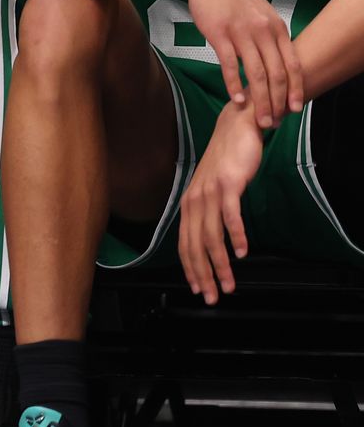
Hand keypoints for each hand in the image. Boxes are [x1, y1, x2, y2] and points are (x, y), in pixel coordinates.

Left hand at [179, 103, 263, 303]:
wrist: (237, 128)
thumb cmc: (227, 163)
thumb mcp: (213, 191)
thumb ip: (210, 214)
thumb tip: (213, 241)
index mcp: (189, 205)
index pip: (184, 244)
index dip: (190, 270)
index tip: (199, 290)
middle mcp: (194, 200)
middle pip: (194, 246)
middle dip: (202, 275)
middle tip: (212, 297)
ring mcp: (209, 192)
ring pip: (211, 236)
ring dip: (220, 264)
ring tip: (229, 285)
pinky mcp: (228, 184)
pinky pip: (230, 216)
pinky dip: (236, 236)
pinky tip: (242, 252)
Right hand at [185, 0, 303, 129]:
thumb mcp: (262, 15)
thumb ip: (271, 37)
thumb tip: (278, 62)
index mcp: (277, 29)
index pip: (293, 65)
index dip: (296, 90)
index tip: (295, 110)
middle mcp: (264, 32)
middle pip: (276, 74)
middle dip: (278, 102)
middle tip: (274, 122)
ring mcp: (242, 33)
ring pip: (256, 74)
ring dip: (260, 100)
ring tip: (258, 118)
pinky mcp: (220, 35)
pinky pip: (230, 64)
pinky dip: (234, 84)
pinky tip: (236, 99)